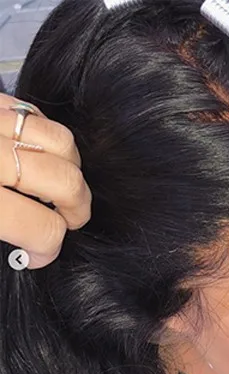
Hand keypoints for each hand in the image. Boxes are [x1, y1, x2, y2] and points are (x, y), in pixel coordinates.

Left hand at [0, 93, 90, 268]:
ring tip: (50, 185)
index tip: (36, 256)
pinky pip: (35, 114)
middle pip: (65, 182)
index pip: (42, 228)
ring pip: (62, 142)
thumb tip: (27, 248)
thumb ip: (0, 233)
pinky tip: (32, 156)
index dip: (47, 251)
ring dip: (67, 169)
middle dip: (74, 210)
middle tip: (61, 222)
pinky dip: (44, 139)